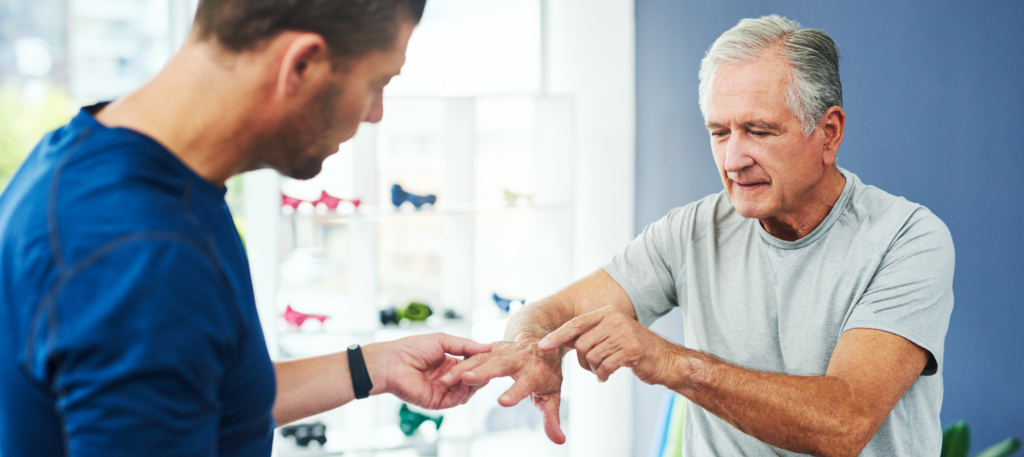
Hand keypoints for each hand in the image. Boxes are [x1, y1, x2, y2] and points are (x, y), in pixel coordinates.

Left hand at [365, 333, 491, 409]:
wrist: (392, 363)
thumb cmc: (411, 349)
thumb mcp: (442, 341)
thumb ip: (465, 345)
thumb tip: (487, 346)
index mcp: (449, 363)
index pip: (472, 365)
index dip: (482, 362)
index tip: (492, 356)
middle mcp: (448, 378)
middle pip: (473, 380)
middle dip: (480, 373)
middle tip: (487, 366)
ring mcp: (443, 391)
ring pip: (467, 391)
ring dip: (471, 382)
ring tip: (472, 373)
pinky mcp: (437, 402)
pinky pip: (456, 400)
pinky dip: (462, 392)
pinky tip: (462, 381)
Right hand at [440, 337, 566, 443]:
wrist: (541, 342)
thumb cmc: (546, 373)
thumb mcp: (552, 396)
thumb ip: (552, 419)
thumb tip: (559, 440)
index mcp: (536, 372)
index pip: (525, 384)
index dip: (515, 393)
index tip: (503, 402)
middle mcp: (520, 359)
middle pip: (501, 365)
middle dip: (483, 371)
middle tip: (468, 379)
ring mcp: (505, 351)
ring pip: (483, 358)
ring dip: (465, 367)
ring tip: (448, 378)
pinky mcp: (493, 348)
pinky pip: (475, 355)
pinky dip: (461, 363)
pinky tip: (447, 373)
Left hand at [538, 306, 677, 385]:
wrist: (666, 360)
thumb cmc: (634, 350)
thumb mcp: (611, 335)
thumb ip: (589, 334)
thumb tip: (560, 339)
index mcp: (607, 312)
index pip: (575, 324)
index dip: (557, 336)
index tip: (542, 346)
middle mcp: (615, 319)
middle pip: (581, 344)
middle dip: (582, 361)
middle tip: (593, 367)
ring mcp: (624, 333)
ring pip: (591, 357)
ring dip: (594, 369)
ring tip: (603, 370)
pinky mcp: (631, 349)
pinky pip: (604, 366)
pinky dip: (602, 375)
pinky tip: (607, 376)